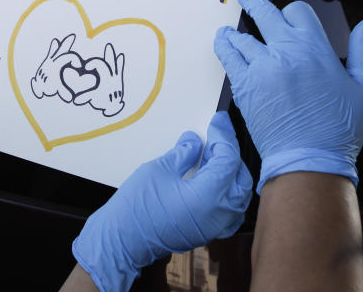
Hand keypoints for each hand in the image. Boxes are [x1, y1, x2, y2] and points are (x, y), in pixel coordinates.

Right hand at [72, 112, 251, 291]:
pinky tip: (213, 181)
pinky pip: (231, 211)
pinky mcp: (208, 233)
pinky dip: (228, 193)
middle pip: (240, 177)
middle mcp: (218, 214)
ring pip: (239, 196)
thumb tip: (195, 141)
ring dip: (231, 173)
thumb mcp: (159, 170)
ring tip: (212, 156)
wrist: (123, 241)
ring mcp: (215, 227)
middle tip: (214, 137)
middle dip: (230, 153)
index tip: (217, 120)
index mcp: (208, 196)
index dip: (224, 136)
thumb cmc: (137, 207)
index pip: (228, 159)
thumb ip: (183, 153)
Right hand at [73, 43, 124, 116]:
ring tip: (110, 47)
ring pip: (115, 64)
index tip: (86, 67)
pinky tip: (120, 56)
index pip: (100, 65)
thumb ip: (84, 96)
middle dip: (109, 54)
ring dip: (112, 55)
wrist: (115, 107)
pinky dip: (119, 62)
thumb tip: (74, 100)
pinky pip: (119, 69)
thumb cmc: (104, 102)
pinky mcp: (118, 80)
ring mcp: (116, 77)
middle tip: (108, 45)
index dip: (93, 63)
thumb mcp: (93, 98)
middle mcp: (113, 75)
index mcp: (106, 78)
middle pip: (111, 61)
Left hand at [213, 0, 362, 192]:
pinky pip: (229, 58)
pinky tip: (223, 43)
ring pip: (242, 36)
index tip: (287, 14)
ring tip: (228, 29)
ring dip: (235, 30)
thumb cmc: (340, 129)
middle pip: (264, 13)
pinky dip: (224, 47)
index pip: (297, 11)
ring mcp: (261, 68)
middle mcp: (285, 51)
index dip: (292, 11)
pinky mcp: (244, 86)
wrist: (308, 160)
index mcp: (315, 48)